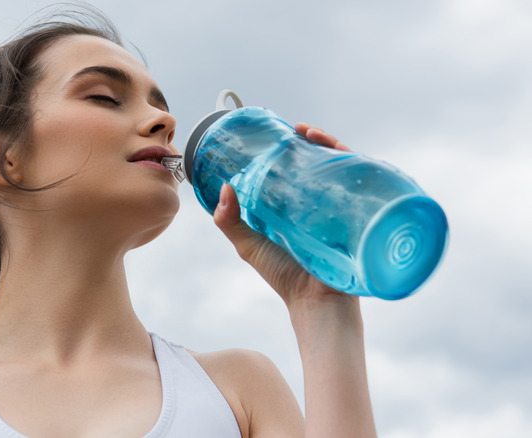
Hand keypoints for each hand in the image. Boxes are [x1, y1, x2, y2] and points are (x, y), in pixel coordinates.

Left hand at [212, 123, 352, 308]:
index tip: (279, 134)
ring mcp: (341, 208)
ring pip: (342, 167)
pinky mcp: (359, 214)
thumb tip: (224, 186)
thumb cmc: (284, 276)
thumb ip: (229, 220)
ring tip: (313, 135)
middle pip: (321, 163)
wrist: (317, 302)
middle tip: (299, 130)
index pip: (296, 169)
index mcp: (295, 207)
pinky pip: (363, 183)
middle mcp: (320, 204)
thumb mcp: (249, 245)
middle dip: (313, 141)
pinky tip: (340, 152)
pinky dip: (354, 163)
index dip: (291, 149)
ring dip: (331, 145)